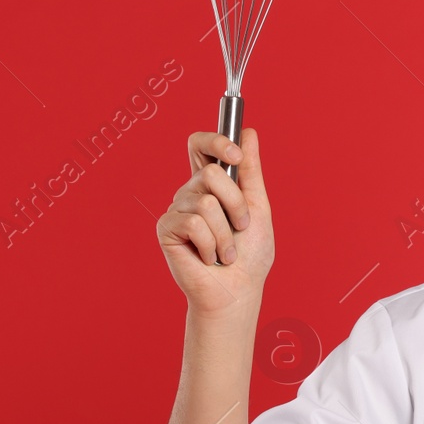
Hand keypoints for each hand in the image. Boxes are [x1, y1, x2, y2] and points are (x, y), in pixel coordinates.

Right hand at [156, 128, 273, 315]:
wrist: (238, 291)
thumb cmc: (250, 254)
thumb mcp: (257, 207)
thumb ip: (251, 171)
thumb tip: (248, 132)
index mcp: (212, 183)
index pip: (201, 145)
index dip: (215, 140)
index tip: (236, 153)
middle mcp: (191, 192)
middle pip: (210, 172)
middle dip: (236, 203)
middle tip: (240, 227)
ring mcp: (176, 209)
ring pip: (206, 201)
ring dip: (226, 232)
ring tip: (225, 250)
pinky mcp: (166, 229)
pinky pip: (193, 223)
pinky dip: (211, 244)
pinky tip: (208, 258)